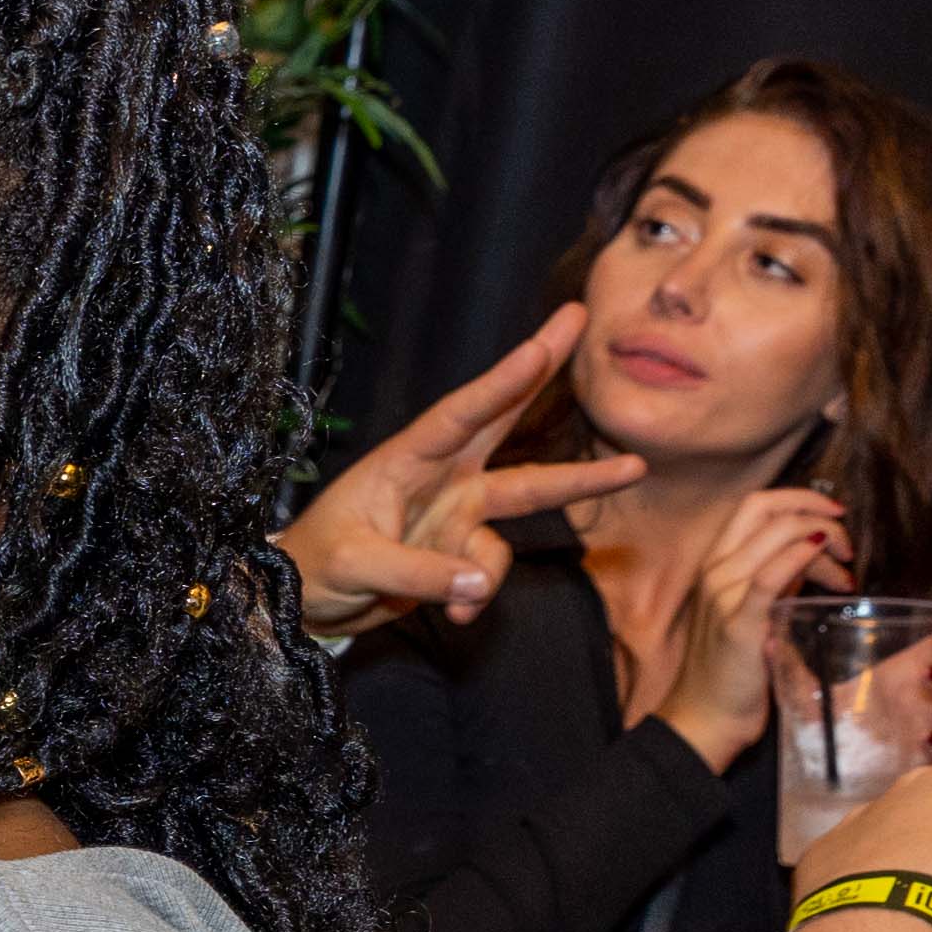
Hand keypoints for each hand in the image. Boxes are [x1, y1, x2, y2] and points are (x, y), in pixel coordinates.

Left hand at [269, 310, 645, 641]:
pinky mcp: (461, 550)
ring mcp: (456, 512)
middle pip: (505, 420)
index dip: (503, 382)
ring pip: (526, 496)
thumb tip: (480, 581)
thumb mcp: (355, 566)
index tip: (542, 345)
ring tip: (629, 473)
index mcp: (406, 461)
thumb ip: (418, 572)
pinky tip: (455, 612)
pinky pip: (491, 569)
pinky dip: (478, 592)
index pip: (460, 414)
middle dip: (543, 371)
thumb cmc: (314, 566)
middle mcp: (441, 477)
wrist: (302, 603)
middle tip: (577, 318)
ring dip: (578, 486)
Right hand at [641, 485, 856, 768]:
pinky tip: (827, 563)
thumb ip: (779, 578)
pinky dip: (803, 557)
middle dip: (817, 510)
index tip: (834, 515)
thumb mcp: (756, 609)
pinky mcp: (738, 622)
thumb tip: (816, 553)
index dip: (799, 498)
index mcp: (715, 565)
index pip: (755, 505)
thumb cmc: (732, 669)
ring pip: (778, 535)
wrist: (706, 718)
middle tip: (846, 544)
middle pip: (766, 509)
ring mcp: (724, 595)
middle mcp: (715, 571)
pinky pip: (771, 575)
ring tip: (845, 575)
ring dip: (824, 541)